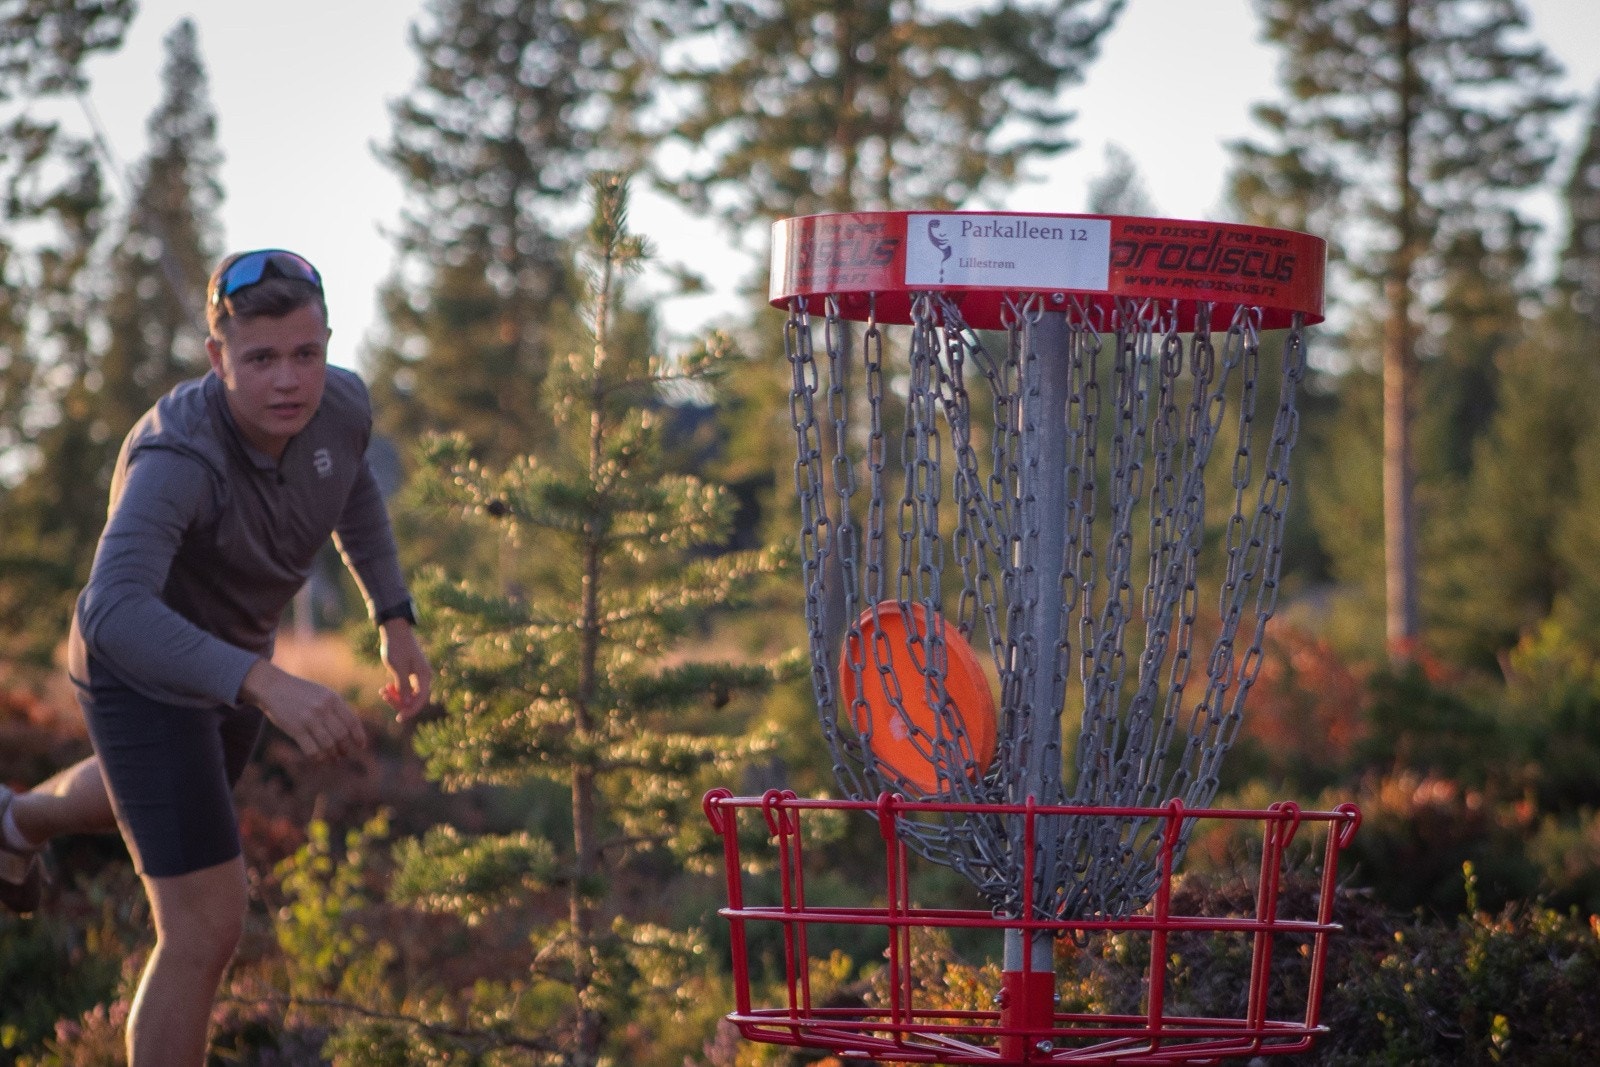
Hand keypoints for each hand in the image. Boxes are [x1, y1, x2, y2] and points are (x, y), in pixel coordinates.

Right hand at [240, 659, 366, 760]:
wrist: (273, 686)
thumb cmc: (301, 692)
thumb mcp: (322, 693)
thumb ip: (336, 708)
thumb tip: (351, 730)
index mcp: (333, 699)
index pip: (352, 721)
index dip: (359, 736)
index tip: (361, 746)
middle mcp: (323, 708)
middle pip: (341, 735)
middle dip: (345, 748)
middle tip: (344, 754)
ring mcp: (309, 719)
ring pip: (328, 744)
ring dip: (333, 755)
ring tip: (334, 759)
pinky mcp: (295, 729)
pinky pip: (311, 750)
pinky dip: (318, 758)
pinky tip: (320, 760)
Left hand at [378, 618, 432, 721]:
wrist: (395, 629)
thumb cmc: (397, 647)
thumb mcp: (398, 668)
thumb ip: (403, 687)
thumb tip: (407, 703)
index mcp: (424, 675)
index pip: (420, 700)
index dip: (410, 711)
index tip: (399, 718)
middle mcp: (423, 676)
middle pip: (414, 698)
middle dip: (399, 702)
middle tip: (383, 697)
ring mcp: (417, 674)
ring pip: (408, 693)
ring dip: (396, 696)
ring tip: (382, 691)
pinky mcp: (410, 671)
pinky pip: (404, 687)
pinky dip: (395, 689)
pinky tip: (385, 687)